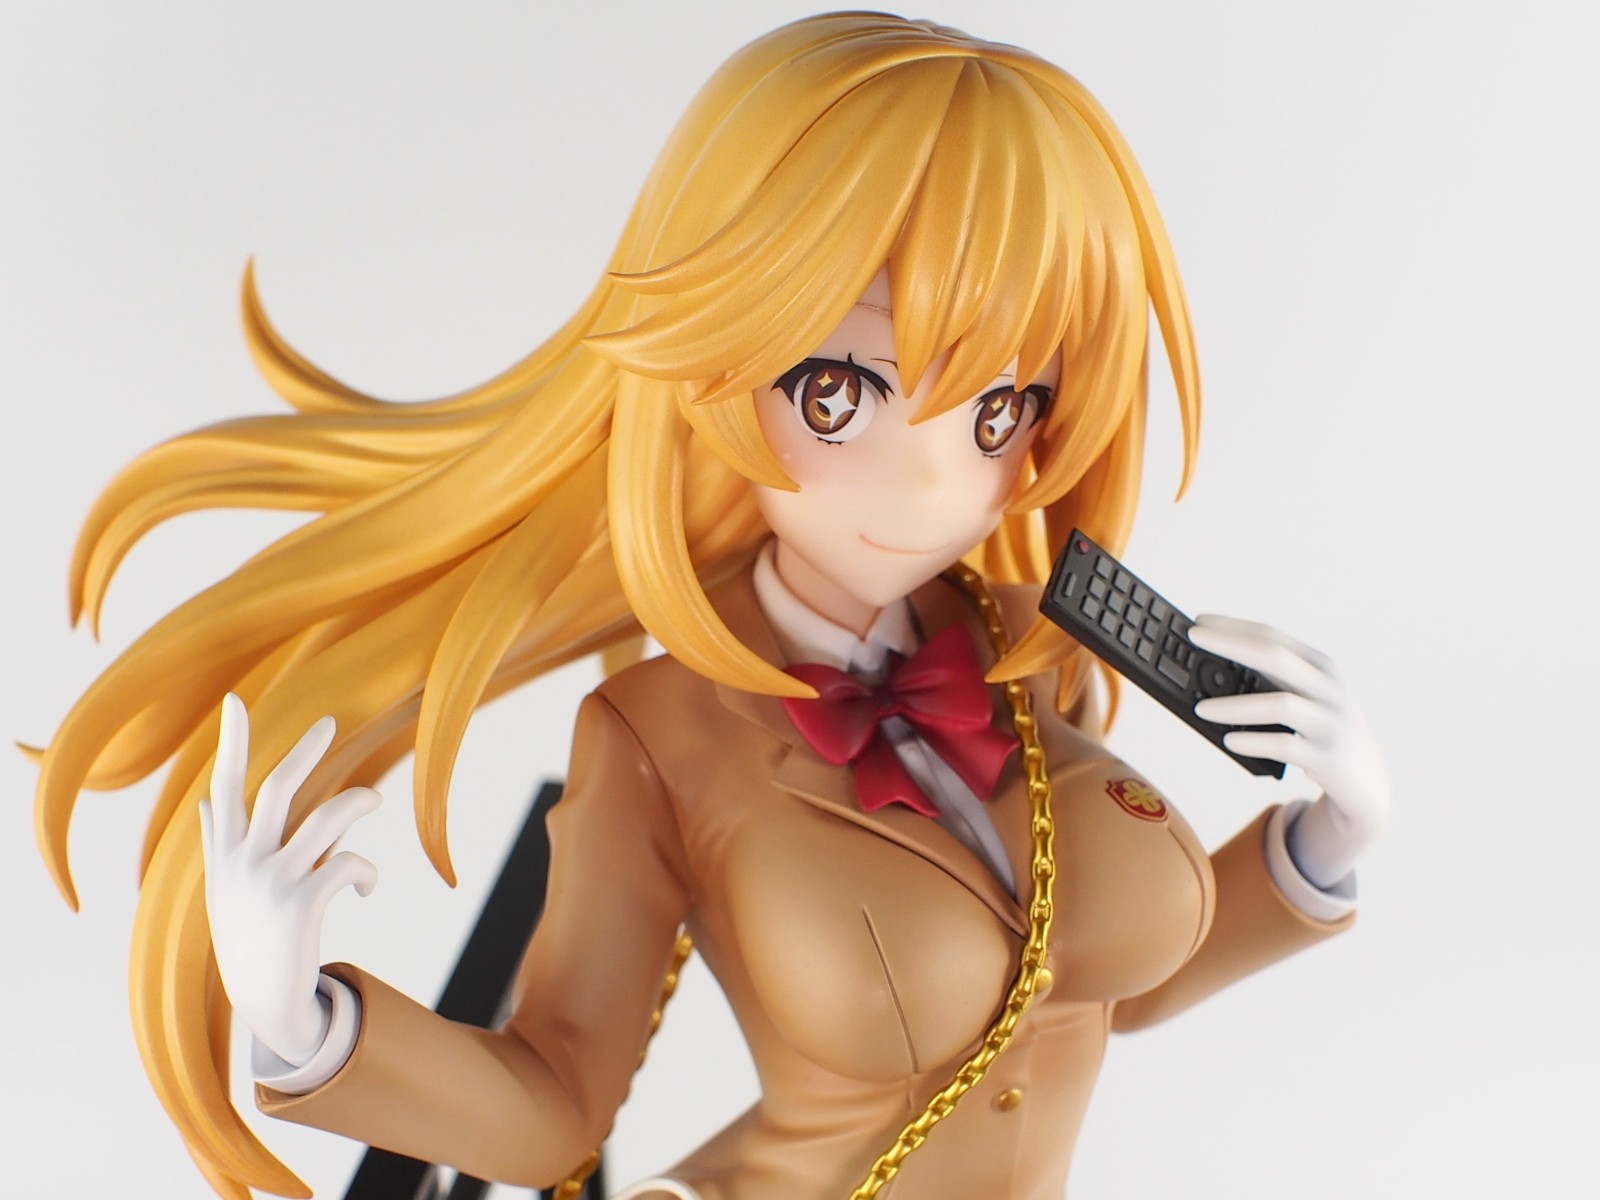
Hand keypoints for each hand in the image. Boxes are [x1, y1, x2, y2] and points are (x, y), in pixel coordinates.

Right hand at [198, 693, 380, 1066]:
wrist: (265, 1002)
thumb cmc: (248, 937)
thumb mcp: (224, 889)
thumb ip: (219, 841)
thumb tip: (207, 801)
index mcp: (226, 854)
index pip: (225, 787)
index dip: (232, 743)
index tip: (234, 700)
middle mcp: (244, 862)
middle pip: (278, 788)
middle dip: (305, 750)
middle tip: (329, 721)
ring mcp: (273, 882)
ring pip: (327, 818)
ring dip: (359, 801)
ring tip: (375, 799)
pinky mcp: (303, 903)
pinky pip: (349, 863)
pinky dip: (366, 870)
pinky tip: (366, 884)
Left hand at [1187, 615, 1390, 888]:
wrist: (1366, 777)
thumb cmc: (1321, 728)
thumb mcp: (1307, 696)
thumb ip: (1271, 680)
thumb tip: (1210, 675)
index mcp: (1321, 666)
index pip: (1273, 636)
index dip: (1234, 626)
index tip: (1199, 619)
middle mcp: (1328, 688)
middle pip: (1275, 657)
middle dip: (1231, 644)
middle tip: (1193, 638)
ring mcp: (1329, 722)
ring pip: (1279, 705)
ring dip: (1234, 706)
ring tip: (1199, 709)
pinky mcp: (1324, 757)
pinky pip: (1284, 746)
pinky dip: (1253, 741)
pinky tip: (1228, 740)